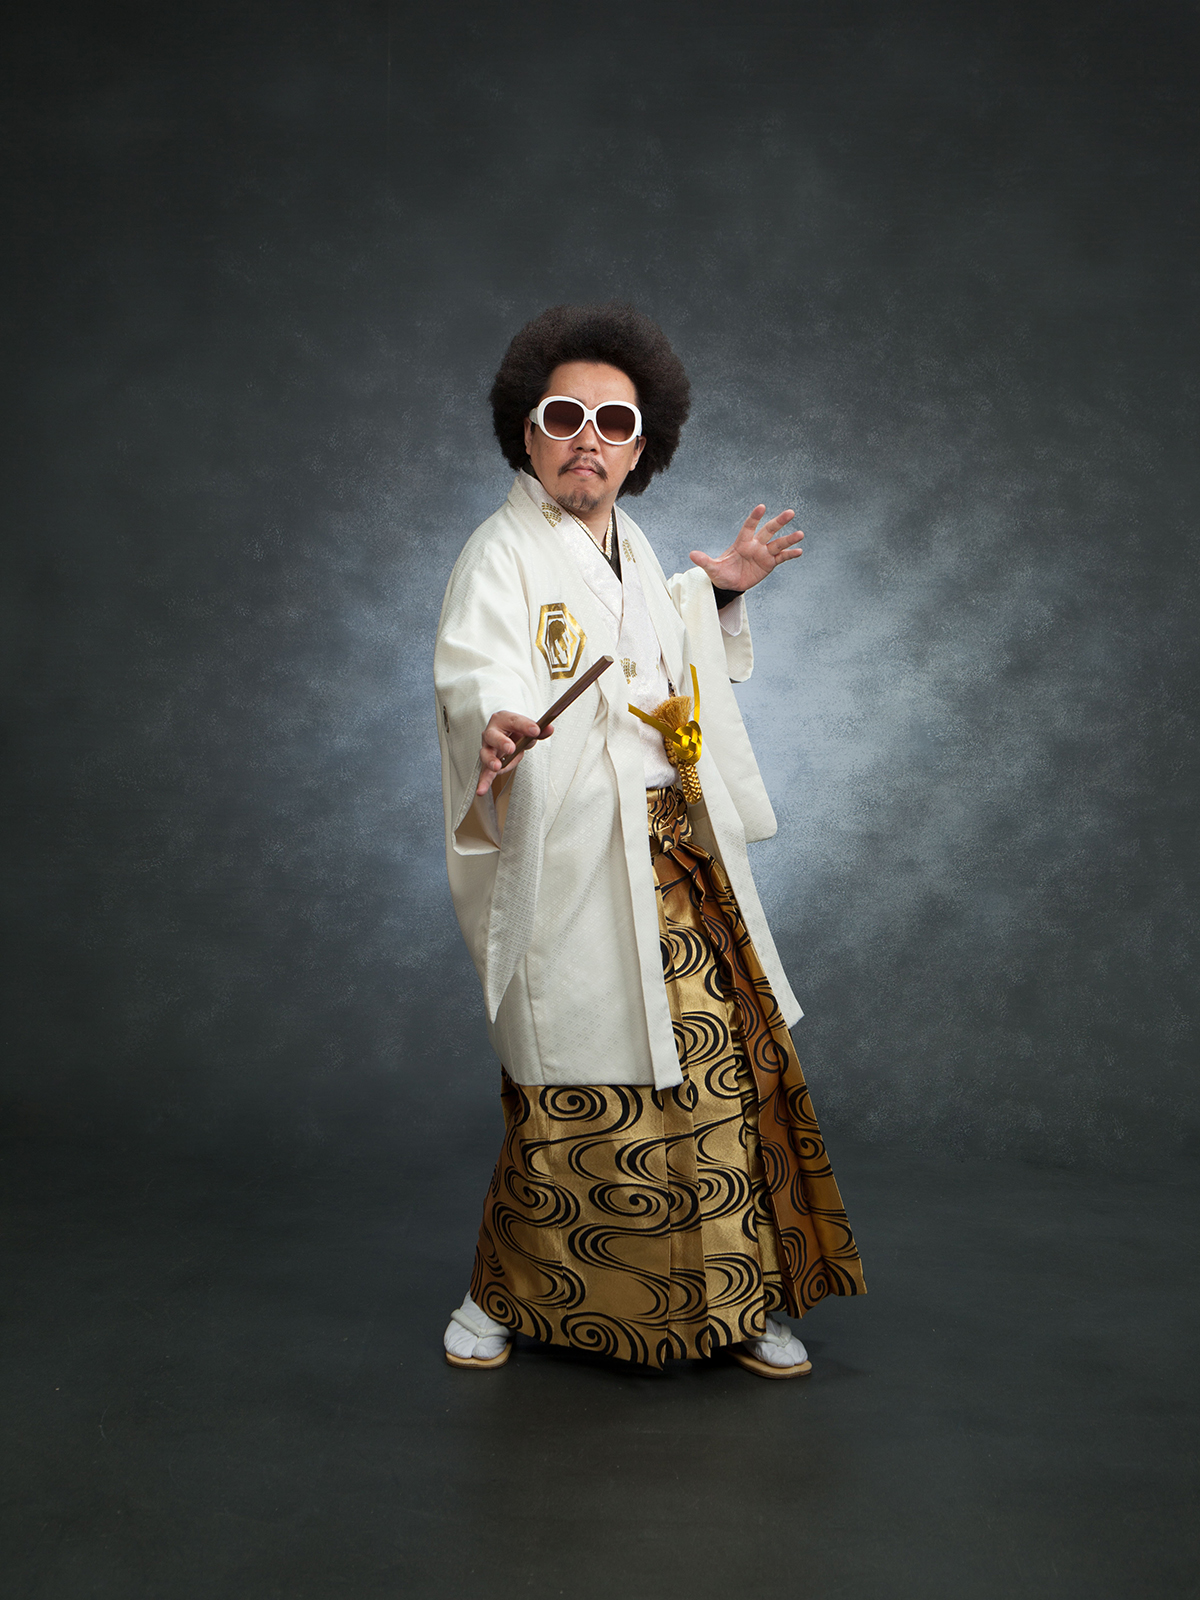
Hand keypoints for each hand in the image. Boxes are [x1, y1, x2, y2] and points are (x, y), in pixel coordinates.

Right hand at [476, 711, 553, 795]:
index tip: (536, 730)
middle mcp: (492, 732)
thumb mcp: (529, 728)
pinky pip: (485, 772)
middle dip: (502, 742)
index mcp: (503, 719)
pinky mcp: (487, 762)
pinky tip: (481, 790)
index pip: (514, 721)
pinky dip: (483, 782)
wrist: (507, 735)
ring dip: (491, 761)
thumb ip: (539, 730)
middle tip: (511, 748)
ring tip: (497, 767)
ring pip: (486, 754)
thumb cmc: (516, 730)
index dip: (525, 725)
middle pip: (493, 736)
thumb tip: (549, 729)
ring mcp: (488, 748)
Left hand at [688, 505, 803, 594]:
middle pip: (768, 531)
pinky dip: (790, 555)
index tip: (761, 507)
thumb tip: (691, 555)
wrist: (730, 584)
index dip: (755, 517)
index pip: (749, 527)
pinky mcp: (769, 564)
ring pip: (778, 543)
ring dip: (789, 539)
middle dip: (778, 522)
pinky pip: (781, 558)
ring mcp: (764, 554)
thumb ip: (704, 561)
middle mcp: (755, 545)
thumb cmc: (721, 573)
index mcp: (742, 543)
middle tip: (790, 512)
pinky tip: (799, 551)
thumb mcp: (712, 568)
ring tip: (800, 534)